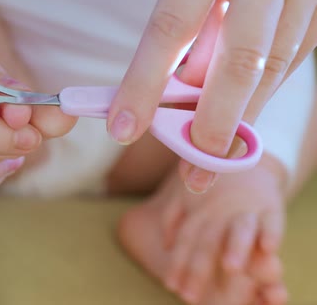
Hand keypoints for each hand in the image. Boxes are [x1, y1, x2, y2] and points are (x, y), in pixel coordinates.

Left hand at [107, 0, 316, 192]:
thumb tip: (174, 93)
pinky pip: (290, 60)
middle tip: (193, 169)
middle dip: (214, 123)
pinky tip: (240, 109)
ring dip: (241, 117)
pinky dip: (261, 92)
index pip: (170, 30)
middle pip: (240, 61)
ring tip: (211, 153)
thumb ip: (182, 25)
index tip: (122, 128)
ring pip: (273, 67)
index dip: (144, 85)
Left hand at [159, 154, 286, 303]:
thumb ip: (172, 218)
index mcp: (198, 211)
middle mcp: (219, 210)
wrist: (242, 150)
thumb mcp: (185, 194)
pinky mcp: (270, 202)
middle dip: (199, 269)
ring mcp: (244, 206)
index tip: (171, 286)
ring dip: (235, 247)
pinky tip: (269, 248)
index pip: (186, 240)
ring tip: (231, 269)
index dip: (178, 263)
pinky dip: (271, 232)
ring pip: (240, 228)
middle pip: (208, 242)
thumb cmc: (210, 179)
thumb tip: (167, 246)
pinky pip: (272, 218)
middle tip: (192, 295)